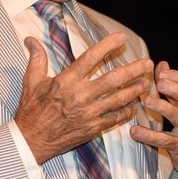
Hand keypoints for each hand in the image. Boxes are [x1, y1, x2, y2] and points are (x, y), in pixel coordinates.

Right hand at [15, 32, 153, 163]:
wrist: (30, 141)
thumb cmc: (31, 110)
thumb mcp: (31, 81)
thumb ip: (36, 58)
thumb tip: (30, 39)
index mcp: (67, 81)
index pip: (91, 57)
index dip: (108, 46)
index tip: (121, 37)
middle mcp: (81, 95)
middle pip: (113, 79)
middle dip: (133, 70)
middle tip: (148, 63)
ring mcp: (89, 113)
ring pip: (118, 99)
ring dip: (135, 90)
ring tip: (147, 82)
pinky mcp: (92, 128)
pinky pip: (114, 118)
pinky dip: (126, 112)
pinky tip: (135, 106)